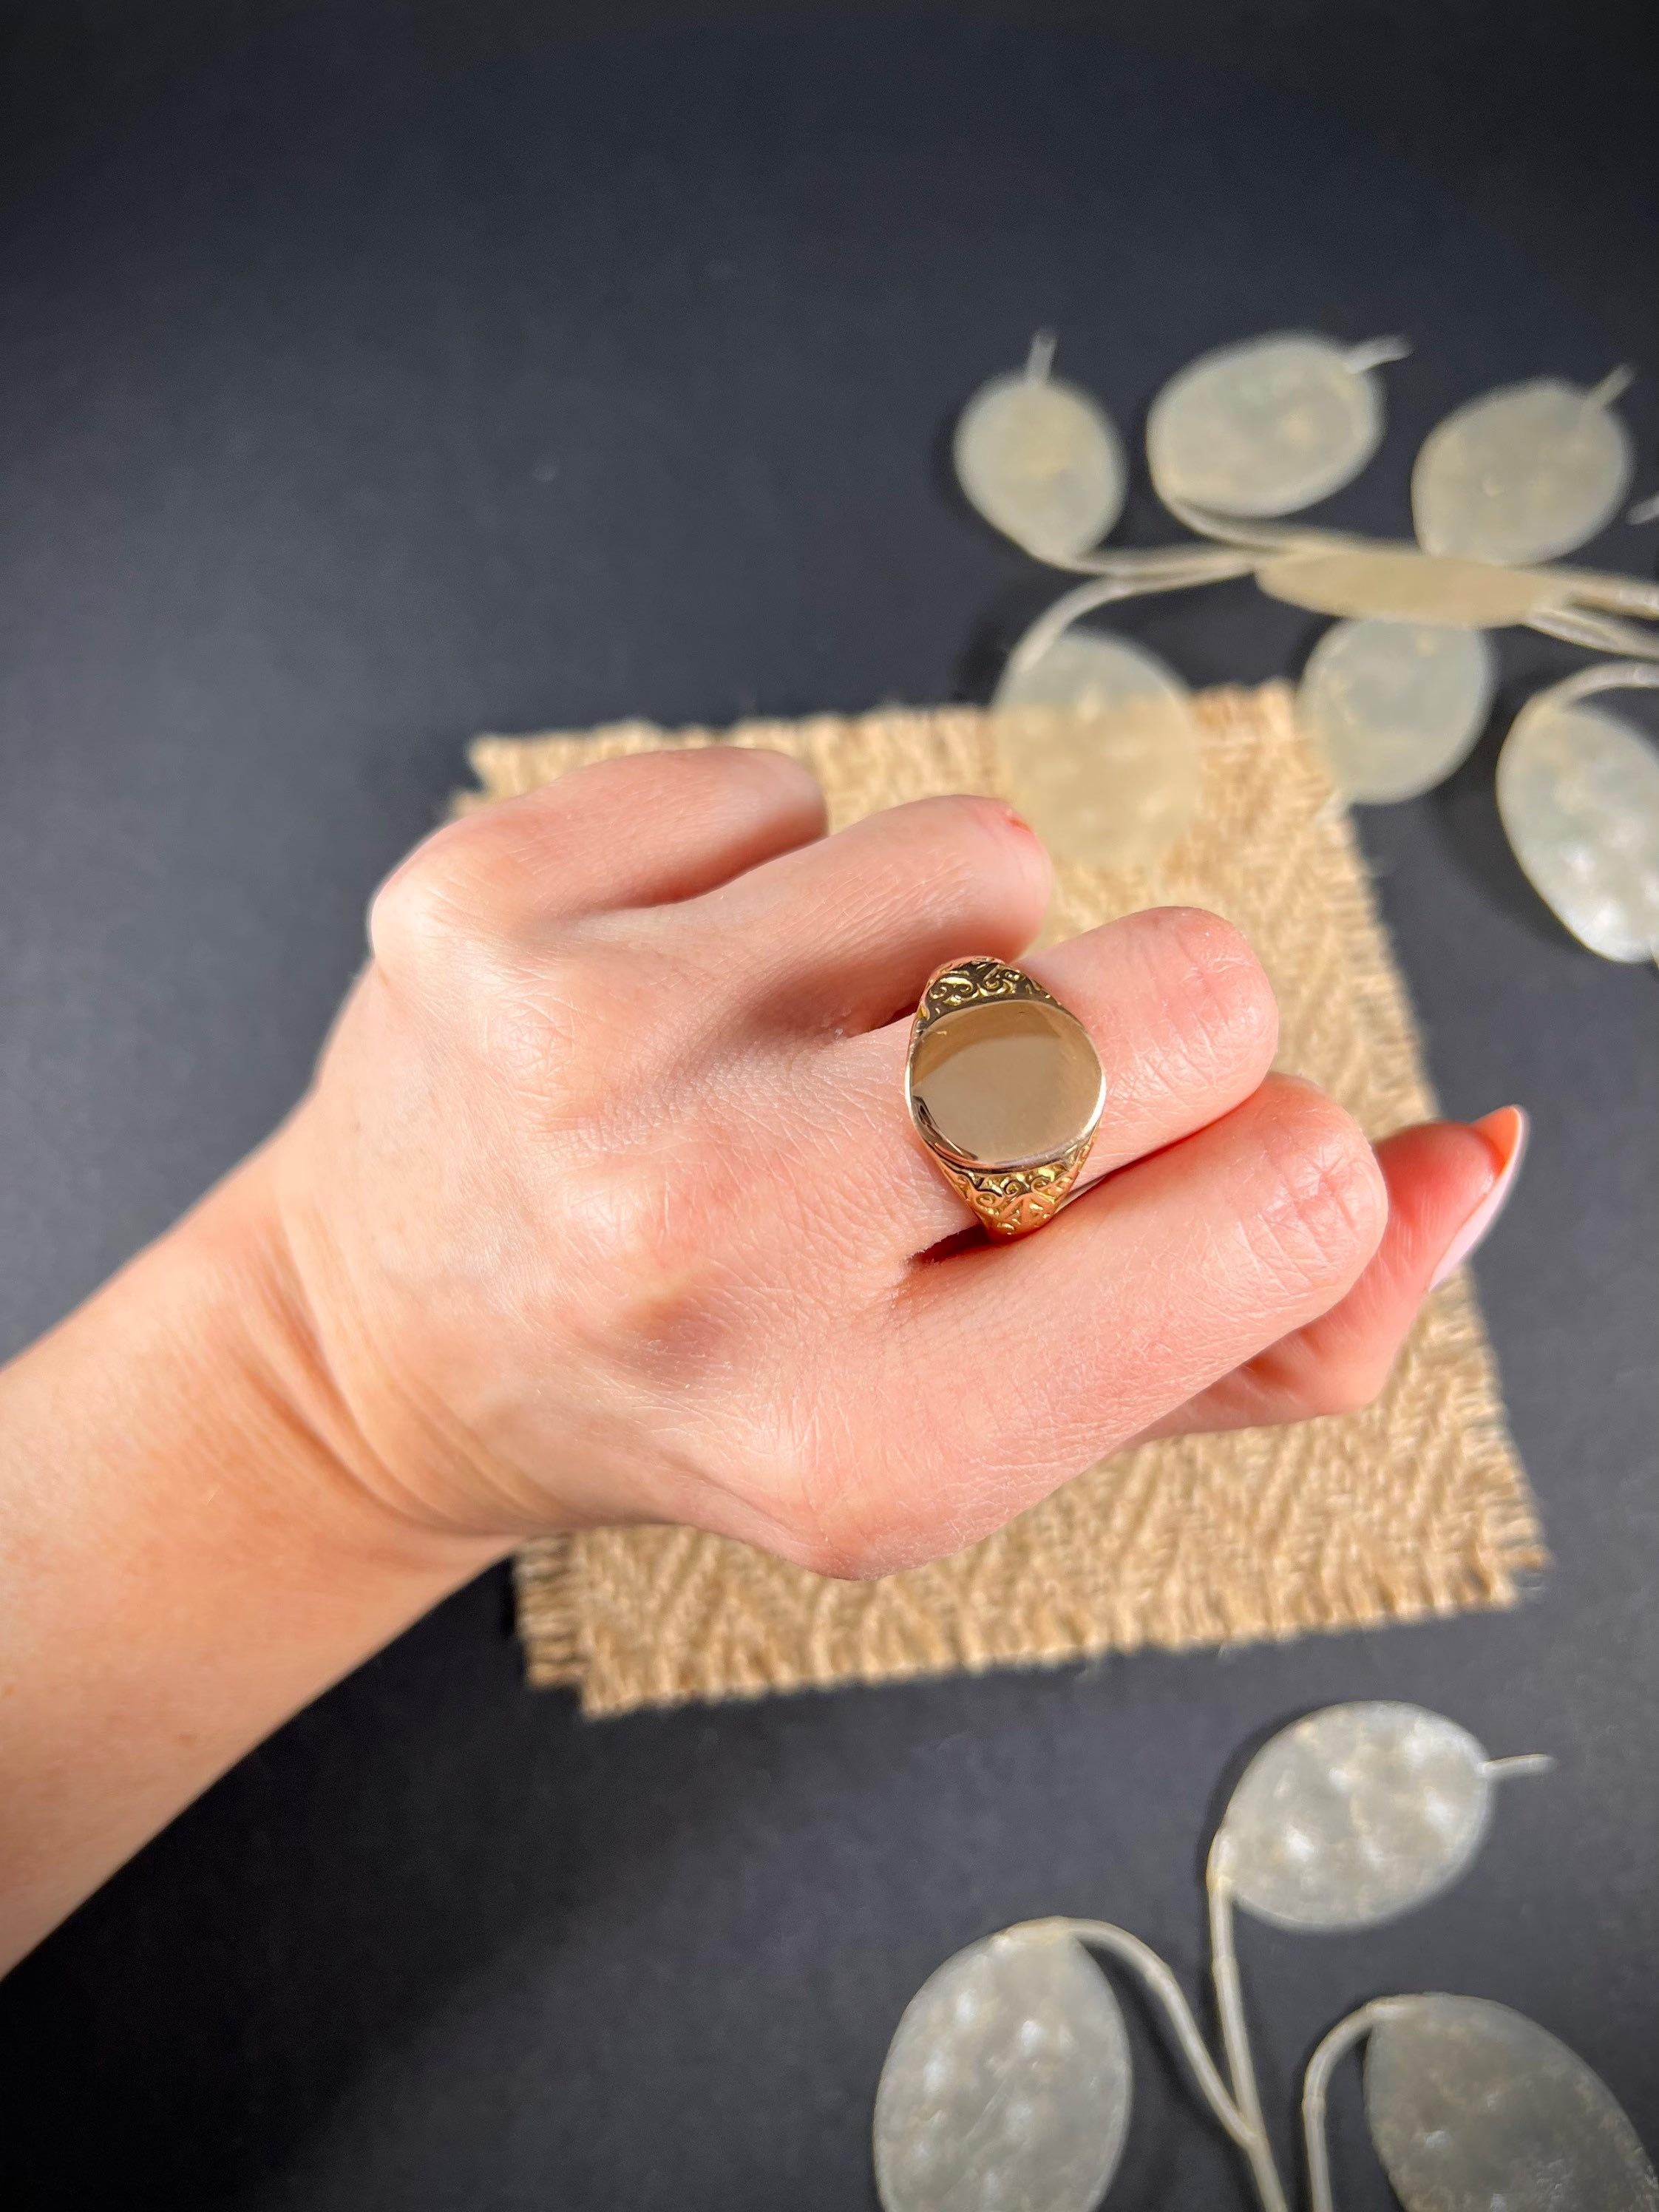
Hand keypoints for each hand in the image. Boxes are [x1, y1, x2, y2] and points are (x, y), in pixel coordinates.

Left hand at [258, 745, 1521, 1578]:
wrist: (406, 1342)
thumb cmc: (740, 1389)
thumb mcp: (1006, 1431)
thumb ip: (1270, 1332)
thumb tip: (1465, 1154)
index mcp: (880, 1442)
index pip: (1282, 1195)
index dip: (1253, 1166)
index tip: (1131, 1198)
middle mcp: (720, 1243)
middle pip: (1179, 983)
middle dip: (1140, 1031)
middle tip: (972, 1120)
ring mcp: (582, 1055)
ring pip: (989, 853)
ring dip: (948, 952)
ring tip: (811, 1066)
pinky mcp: (477, 905)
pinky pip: (786, 783)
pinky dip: (772, 879)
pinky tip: (686, 998)